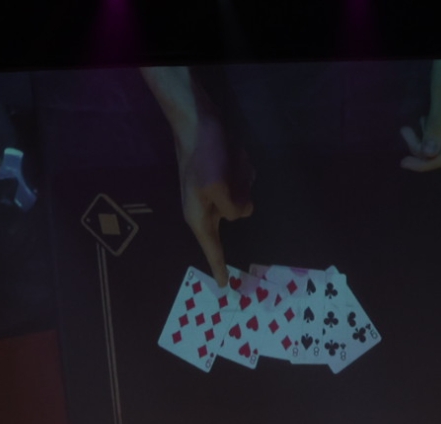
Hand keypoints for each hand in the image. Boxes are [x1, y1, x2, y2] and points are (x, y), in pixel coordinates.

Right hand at [174, 112, 253, 287]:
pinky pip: (244, 181)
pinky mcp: (224, 178)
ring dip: (241, 177)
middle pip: (235, 215)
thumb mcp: (217, 186)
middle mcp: (206, 208)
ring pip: (243, 198)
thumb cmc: (202, 154)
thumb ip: (232, 207)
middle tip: (227, 171)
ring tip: (229, 159)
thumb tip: (243, 213)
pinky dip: (242, 168)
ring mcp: (216, 192)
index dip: (219, 267)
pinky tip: (234, 154)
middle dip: (236, 192)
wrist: (196, 121)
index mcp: (198, 216)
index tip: (225, 287)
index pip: (212, 249)